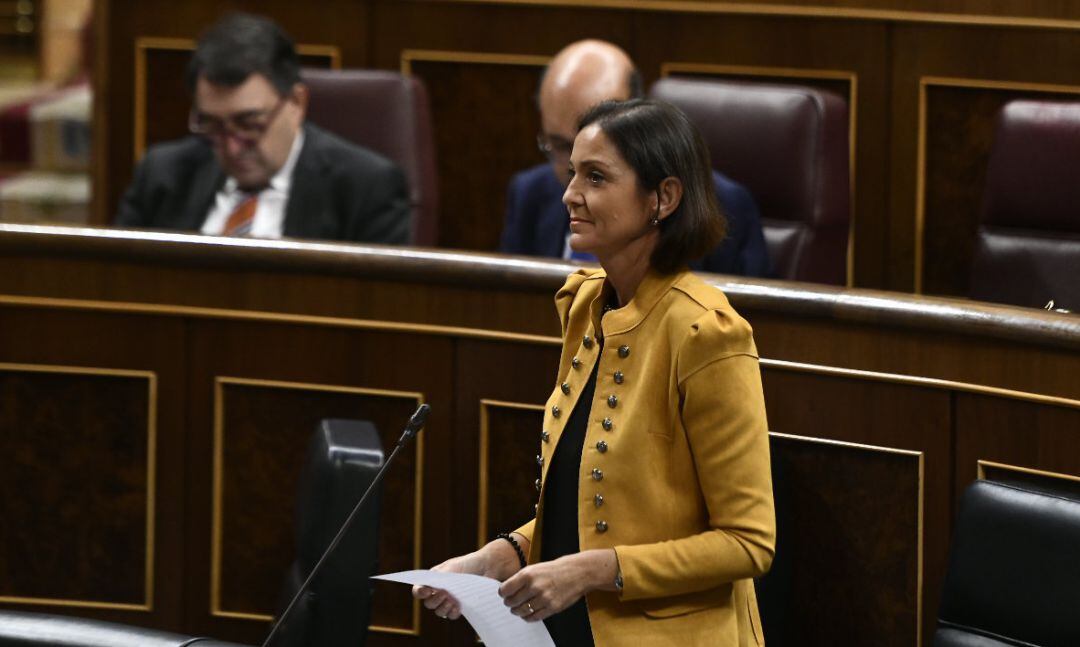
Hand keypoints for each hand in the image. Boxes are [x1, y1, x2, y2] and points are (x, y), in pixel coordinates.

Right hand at [411, 552, 483, 619]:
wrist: (486, 567)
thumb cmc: (467, 564)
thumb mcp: (452, 567)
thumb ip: (440, 577)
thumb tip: (430, 586)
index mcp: (432, 580)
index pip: (419, 590)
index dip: (419, 592)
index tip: (426, 591)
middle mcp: (438, 592)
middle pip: (428, 603)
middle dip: (434, 600)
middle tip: (444, 594)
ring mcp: (448, 601)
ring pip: (439, 611)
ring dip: (443, 608)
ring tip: (451, 601)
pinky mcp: (458, 607)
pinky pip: (451, 615)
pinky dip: (452, 612)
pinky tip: (457, 607)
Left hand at [498, 549, 617, 621]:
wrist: (578, 572)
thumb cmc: (555, 569)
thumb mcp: (535, 568)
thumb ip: (521, 578)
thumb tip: (507, 590)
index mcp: (527, 574)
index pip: (505, 589)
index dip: (502, 594)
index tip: (503, 595)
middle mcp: (534, 586)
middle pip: (512, 602)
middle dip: (509, 604)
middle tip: (509, 603)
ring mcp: (544, 598)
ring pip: (522, 611)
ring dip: (517, 612)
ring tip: (517, 610)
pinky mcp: (552, 607)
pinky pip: (534, 617)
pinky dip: (528, 617)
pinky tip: (527, 614)